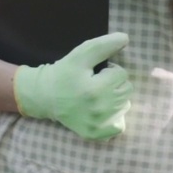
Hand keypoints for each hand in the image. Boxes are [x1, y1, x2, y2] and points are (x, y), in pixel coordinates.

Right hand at [13, 33, 132, 140]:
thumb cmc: (63, 73)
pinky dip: (114, 117)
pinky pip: (120, 125)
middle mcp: (100, 110)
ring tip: (97, 95)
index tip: (95, 73)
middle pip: (127, 89)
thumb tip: (126, 38)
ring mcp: (99, 125)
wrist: (45, 96)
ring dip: (115, 98)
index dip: (109, 70)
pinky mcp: (97, 135)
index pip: (122, 74)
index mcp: (96, 90)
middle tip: (96, 83)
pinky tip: (100, 110)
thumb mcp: (81, 54)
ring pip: (125, 105)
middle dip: (114, 82)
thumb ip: (104, 45)